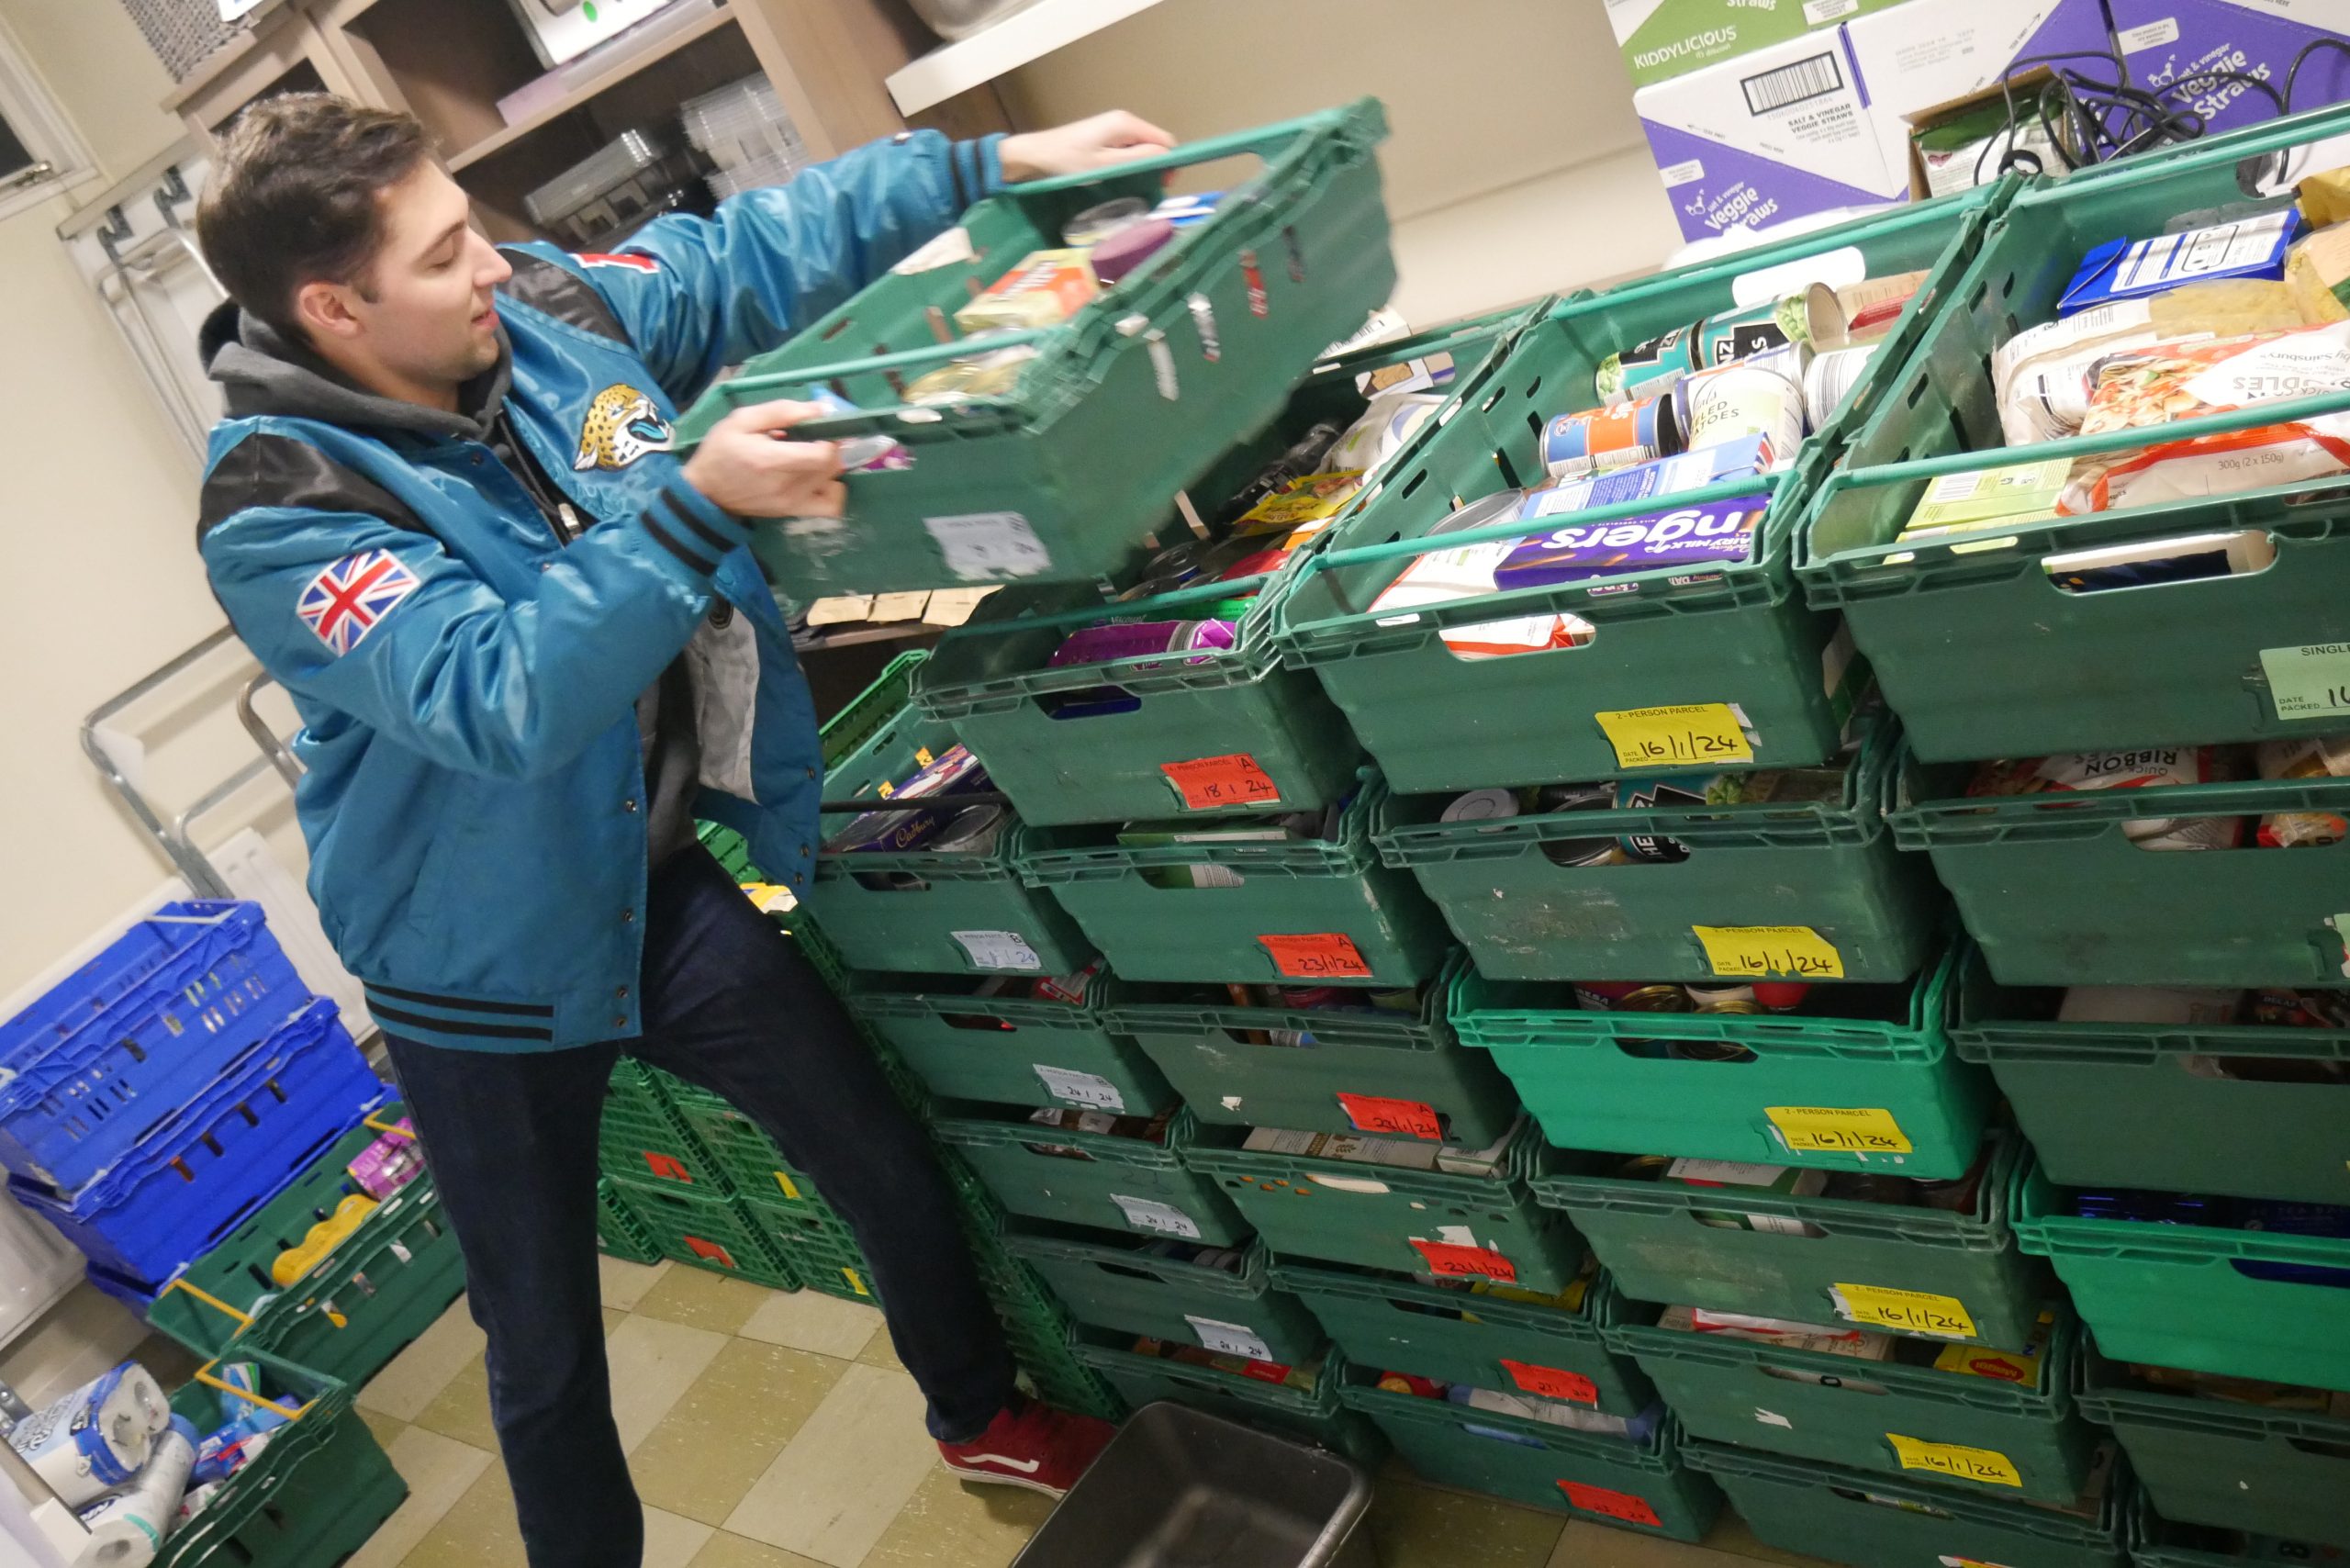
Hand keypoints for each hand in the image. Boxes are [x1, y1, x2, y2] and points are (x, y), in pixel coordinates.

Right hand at [682, 400, 846, 519]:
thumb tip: (821, 408)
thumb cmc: (721, 451)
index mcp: (771, 460)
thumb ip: (781, 411)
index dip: (830, 436)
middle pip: (832, 466)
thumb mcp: (741, 419)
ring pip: (834, 482)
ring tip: (811, 456)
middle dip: (831, 446)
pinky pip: (832, 506)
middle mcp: (787, 486)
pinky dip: (834, 490)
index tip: (820, 426)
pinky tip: (819, 477)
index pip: (822, 454)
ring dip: (831, 466)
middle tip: (814, 437)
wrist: (706, 493)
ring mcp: (793, 503)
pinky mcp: (795, 512)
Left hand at [999, 111, 1175, 181]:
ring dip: (1140, 167)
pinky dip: (1128, 164)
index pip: (1165, 141)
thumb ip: (1138, 159)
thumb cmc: (1068, 162)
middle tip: (1145, 189)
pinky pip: (1127, 150)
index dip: (1168, 162)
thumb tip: (1167, 156)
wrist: (1035, 155)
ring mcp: (1113, 127)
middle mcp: (1123, 121)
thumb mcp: (1105, 165)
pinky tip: (1116, 177)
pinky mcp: (1104, 136)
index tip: (1162, 185)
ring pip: (1141, 148)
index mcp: (1126, 124)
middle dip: (1155, 166)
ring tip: (1128, 185)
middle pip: (1154, 144)